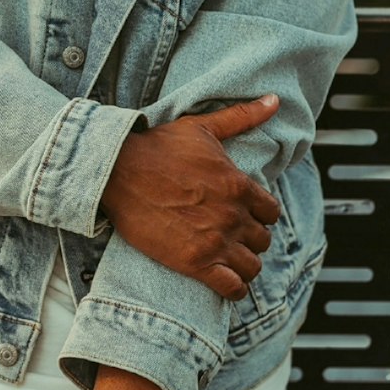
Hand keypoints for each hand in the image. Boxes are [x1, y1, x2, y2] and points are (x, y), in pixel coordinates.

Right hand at [100, 95, 281, 300]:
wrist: (115, 172)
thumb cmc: (156, 147)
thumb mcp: (202, 127)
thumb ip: (242, 117)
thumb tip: (274, 100)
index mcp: (238, 185)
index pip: (271, 211)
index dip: (260, 215)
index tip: (246, 215)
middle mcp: (232, 215)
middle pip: (263, 240)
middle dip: (250, 239)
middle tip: (232, 236)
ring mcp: (215, 241)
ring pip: (252, 266)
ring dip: (244, 264)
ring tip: (229, 260)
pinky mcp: (194, 263)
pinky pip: (232, 288)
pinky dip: (234, 289)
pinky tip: (225, 283)